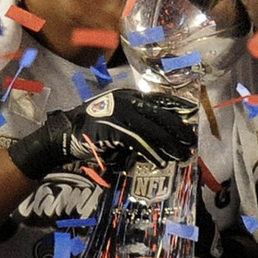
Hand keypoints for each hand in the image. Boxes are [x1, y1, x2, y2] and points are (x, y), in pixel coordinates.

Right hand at [8, 89, 196, 179]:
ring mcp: (119, 114)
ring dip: (168, 144)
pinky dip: (151, 152)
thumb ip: (137, 122)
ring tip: (181, 154)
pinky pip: (138, 142)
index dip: (176, 105)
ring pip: (152, 130)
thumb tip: (162, 135)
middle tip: (191, 140)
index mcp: (128, 96)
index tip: (192, 112)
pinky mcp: (114, 129)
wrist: (65, 133)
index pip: (158, 98)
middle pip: (160, 114)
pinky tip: (161, 161)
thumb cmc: (92, 129)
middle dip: (178, 128)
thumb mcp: (117, 119)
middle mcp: (126, 101)